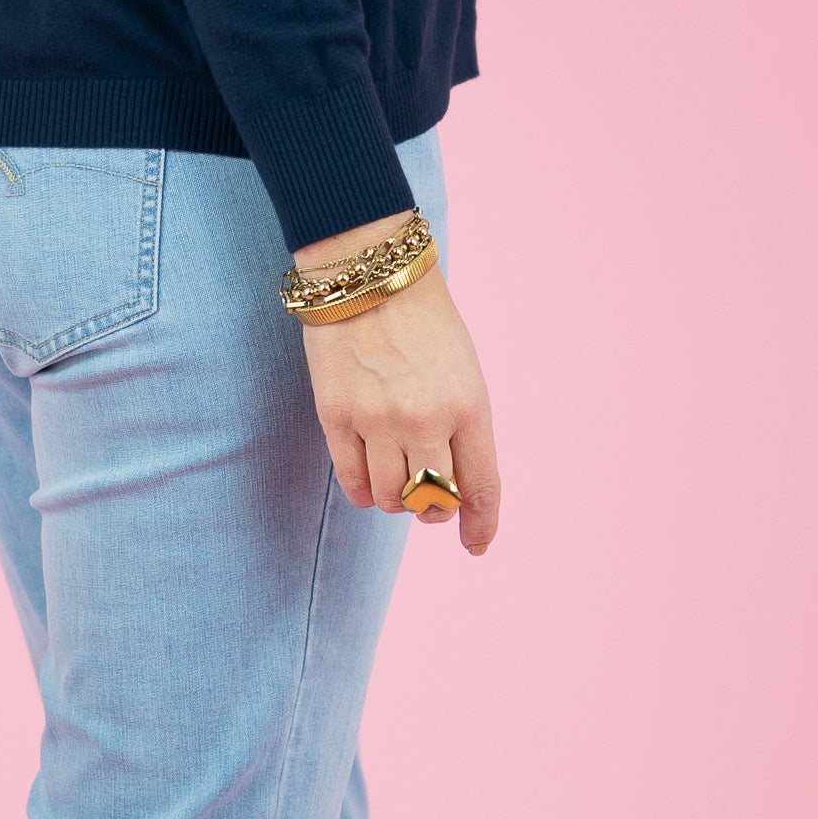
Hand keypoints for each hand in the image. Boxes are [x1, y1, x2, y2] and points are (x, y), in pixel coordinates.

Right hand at [293, 217, 501, 555]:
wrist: (370, 274)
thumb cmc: (425, 322)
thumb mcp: (464, 371)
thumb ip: (462, 426)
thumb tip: (450, 485)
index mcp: (470, 406)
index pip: (480, 487)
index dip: (481, 525)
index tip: (476, 545)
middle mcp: (426, 420)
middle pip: (433, 500)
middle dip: (433, 509)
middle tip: (428, 501)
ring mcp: (378, 421)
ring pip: (391, 497)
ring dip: (396, 499)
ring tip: (396, 480)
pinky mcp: (336, 416)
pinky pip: (353, 481)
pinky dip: (364, 492)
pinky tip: (368, 484)